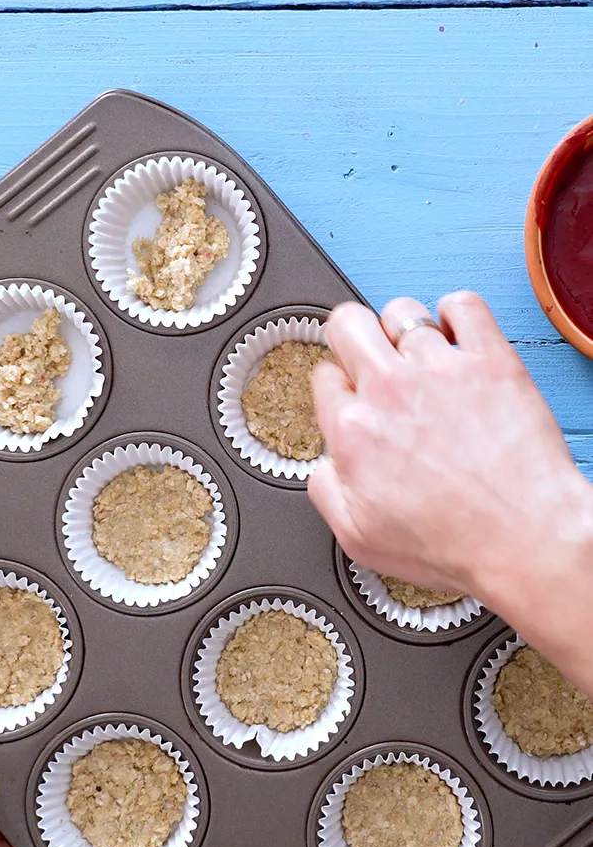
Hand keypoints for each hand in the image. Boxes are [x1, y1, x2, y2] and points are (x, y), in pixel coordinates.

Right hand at [309, 291, 592, 691]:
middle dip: (350, 336)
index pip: (324, 376)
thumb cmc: (451, 542)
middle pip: (347, 323)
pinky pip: (462, 304)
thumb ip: (324, 490)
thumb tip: (324, 464)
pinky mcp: (489, 359)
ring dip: (402, 331)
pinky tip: (457, 336)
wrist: (523, 540)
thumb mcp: (357, 536)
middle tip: (367, 356)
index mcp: (352, 429)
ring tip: (418, 356)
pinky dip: (456, 313)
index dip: (337, 387)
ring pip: (401, 312)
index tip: (352, 397)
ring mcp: (439, 368)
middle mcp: (389, 389)